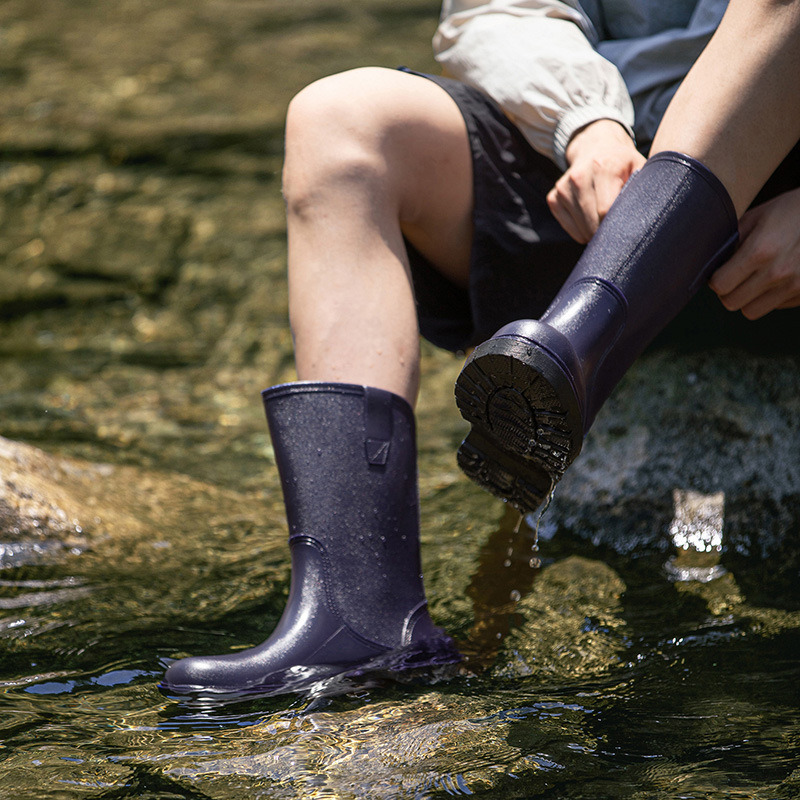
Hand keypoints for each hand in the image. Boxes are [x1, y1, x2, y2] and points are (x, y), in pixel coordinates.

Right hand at [547, 119, 645, 243]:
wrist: (595, 146)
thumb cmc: (623, 163)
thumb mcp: (640, 167)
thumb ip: (644, 188)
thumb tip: (652, 219)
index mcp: (603, 166)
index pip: (606, 212)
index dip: (617, 227)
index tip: (628, 231)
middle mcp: (579, 176)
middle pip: (592, 224)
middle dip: (607, 233)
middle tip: (620, 230)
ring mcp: (563, 187)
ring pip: (581, 230)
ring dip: (595, 232)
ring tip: (606, 219)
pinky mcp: (554, 197)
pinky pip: (569, 228)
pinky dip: (582, 230)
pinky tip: (591, 217)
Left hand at [709, 187, 799, 319]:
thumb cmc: (793, 210)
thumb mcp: (758, 216)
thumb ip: (732, 241)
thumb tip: (711, 262)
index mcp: (760, 251)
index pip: (720, 285)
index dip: (715, 279)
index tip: (720, 271)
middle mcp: (778, 272)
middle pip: (731, 302)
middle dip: (727, 291)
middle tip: (733, 278)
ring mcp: (795, 285)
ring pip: (751, 311)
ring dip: (747, 299)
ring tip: (753, 280)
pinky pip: (775, 307)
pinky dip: (770, 297)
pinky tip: (777, 278)